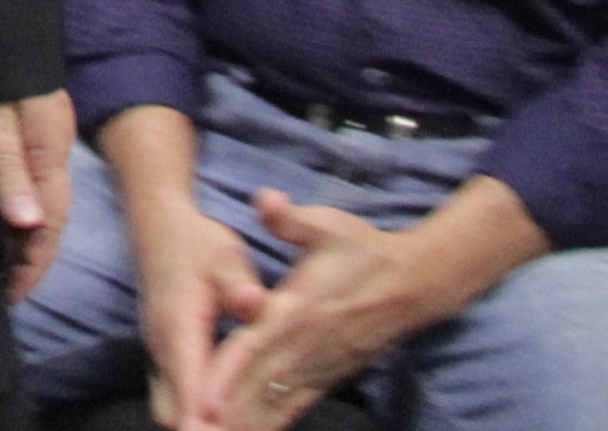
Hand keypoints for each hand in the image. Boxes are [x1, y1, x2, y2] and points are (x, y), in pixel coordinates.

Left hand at [0, 91, 75, 300]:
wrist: (0, 11)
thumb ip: (8, 168)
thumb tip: (27, 226)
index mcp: (49, 151)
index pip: (49, 223)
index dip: (33, 263)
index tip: (12, 296)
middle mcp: (53, 147)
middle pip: (49, 216)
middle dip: (29, 255)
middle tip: (1, 287)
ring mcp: (45, 135)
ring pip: (40, 198)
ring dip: (23, 232)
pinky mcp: (33, 124)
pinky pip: (30, 177)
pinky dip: (18, 203)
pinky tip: (1, 212)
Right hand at [125, 203, 268, 428]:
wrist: (160, 229)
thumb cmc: (197, 244)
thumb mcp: (226, 255)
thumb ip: (239, 283)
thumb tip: (252, 303)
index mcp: (178, 322)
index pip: (186, 379)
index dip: (199, 414)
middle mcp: (161, 347)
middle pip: (171, 411)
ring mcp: (158, 356)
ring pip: (168, 410)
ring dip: (196, 427)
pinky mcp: (162, 360)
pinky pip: (172, 402)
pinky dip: (192, 417)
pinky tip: (224, 426)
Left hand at [196, 193, 456, 429]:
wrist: (413, 283)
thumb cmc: (362, 250)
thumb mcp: (328, 225)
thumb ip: (291, 219)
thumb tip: (265, 199)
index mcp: (298, 310)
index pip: (255, 346)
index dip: (229, 373)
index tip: (204, 397)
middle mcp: (305, 346)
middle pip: (257, 387)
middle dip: (225, 413)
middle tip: (194, 430)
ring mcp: (318, 367)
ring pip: (274, 405)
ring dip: (244, 425)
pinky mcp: (327, 378)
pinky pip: (294, 408)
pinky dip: (271, 425)